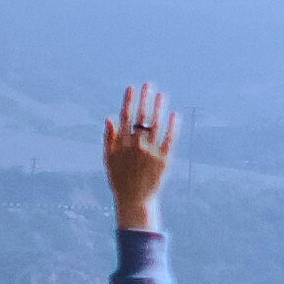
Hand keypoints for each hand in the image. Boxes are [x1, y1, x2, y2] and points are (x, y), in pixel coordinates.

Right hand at [102, 83, 176, 224]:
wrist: (134, 199)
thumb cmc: (120, 178)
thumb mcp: (109, 158)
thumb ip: (109, 137)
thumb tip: (109, 116)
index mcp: (122, 144)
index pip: (125, 117)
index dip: (129, 101)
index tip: (132, 87)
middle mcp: (136, 146)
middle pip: (142, 117)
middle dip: (145, 99)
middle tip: (149, 84)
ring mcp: (150, 152)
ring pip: (156, 125)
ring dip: (159, 108)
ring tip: (162, 95)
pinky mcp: (164, 160)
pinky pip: (170, 140)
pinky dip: (172, 127)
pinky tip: (175, 114)